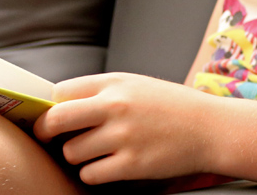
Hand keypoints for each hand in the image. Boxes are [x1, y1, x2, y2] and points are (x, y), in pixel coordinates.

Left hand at [33, 72, 217, 184]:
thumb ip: (98, 92)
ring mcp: (123, 136)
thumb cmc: (169, 107)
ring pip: (71, 152)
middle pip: (55, 120)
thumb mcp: (133, 85)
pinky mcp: (133, 165)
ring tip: (92, 152)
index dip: (47, 107)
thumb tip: (56, 107)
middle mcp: (115, 107)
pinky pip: (90, 174)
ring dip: (75, 156)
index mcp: (113, 83)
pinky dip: (92, 173)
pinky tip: (105, 166)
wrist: (211, 128)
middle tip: (48, 138)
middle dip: (45, 132)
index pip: (59, 92)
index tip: (47, 117)